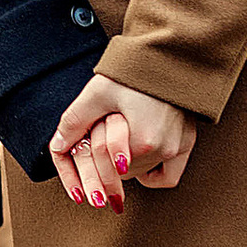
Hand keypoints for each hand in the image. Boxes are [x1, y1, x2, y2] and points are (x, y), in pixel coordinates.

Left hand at [46, 73, 197, 206]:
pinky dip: (152, 174)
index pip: (105, 170)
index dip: (86, 177)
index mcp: (141, 140)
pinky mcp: (186, 143)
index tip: (81, 192)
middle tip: (93, 174)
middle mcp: (161, 148)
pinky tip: (137, 164)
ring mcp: (176, 147)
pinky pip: (168, 176)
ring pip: (140, 174)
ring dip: (124, 169)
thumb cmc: (135, 71)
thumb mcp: (99, 91)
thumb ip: (76, 120)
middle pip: (122, 175)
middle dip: (103, 172)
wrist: (170, 54)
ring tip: (113, 151)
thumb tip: (59, 145)